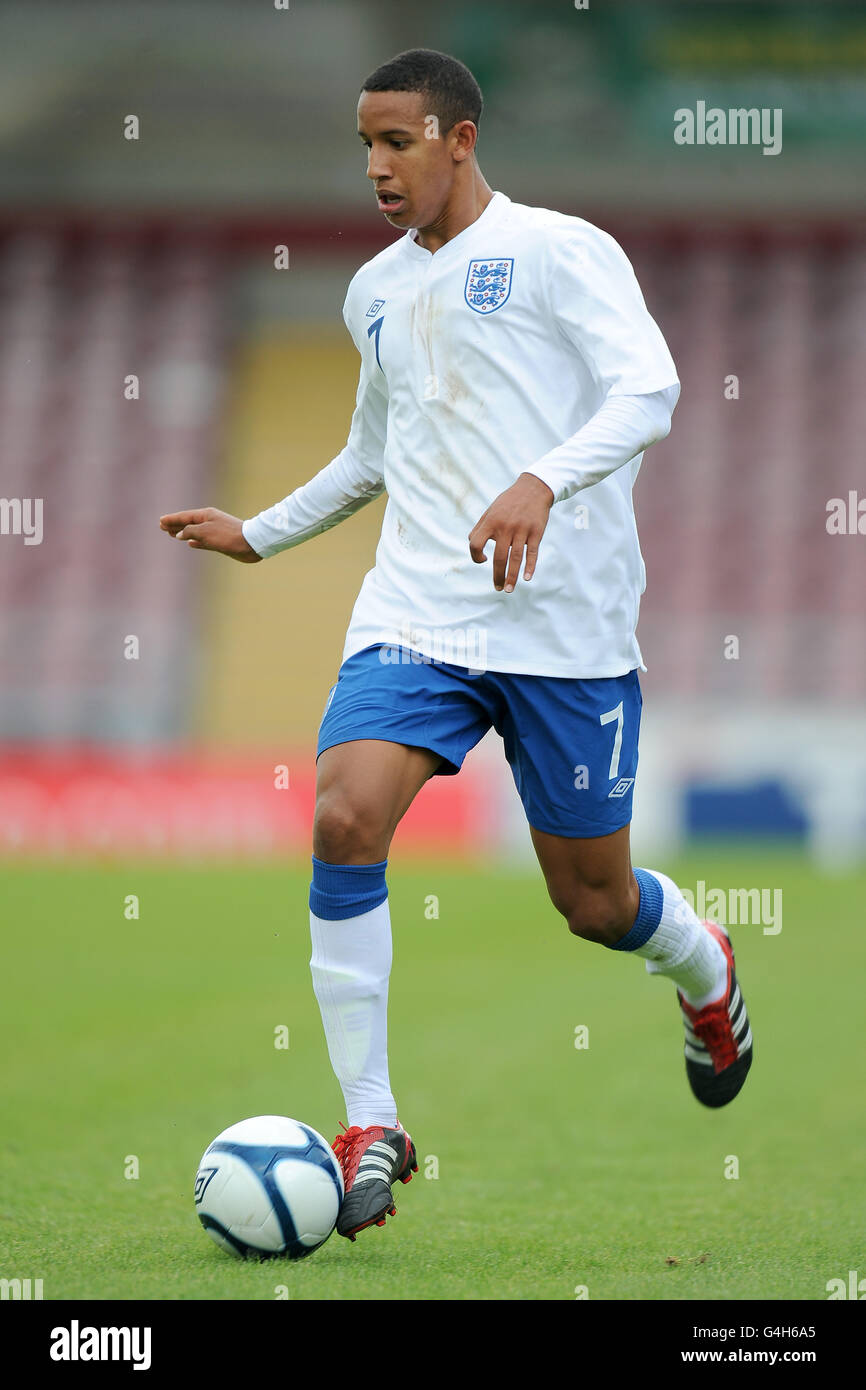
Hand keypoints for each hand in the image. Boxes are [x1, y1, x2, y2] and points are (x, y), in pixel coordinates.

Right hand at [159, 508, 261, 562]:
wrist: (250, 544)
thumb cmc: (227, 535)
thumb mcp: (205, 532)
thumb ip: (190, 531)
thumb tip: (180, 534)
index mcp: (205, 515)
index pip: (184, 516)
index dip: (172, 519)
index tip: (160, 521)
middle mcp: (209, 521)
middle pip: (188, 523)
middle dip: (175, 525)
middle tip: (162, 527)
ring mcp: (215, 532)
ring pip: (194, 532)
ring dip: (183, 533)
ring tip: (172, 535)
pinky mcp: (220, 542)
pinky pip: (203, 541)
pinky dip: (195, 542)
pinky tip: (190, 544)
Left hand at [468, 472, 553, 591]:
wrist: (533, 489)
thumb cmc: (508, 502)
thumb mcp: (490, 511)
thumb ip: (480, 528)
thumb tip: (473, 546)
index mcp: (491, 522)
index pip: (476, 543)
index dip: (475, 556)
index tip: (483, 560)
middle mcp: (505, 526)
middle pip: (499, 557)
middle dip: (497, 575)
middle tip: (498, 588)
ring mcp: (522, 529)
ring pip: (516, 558)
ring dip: (512, 576)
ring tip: (508, 589)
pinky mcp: (536, 532)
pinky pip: (532, 552)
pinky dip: (530, 566)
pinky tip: (527, 578)